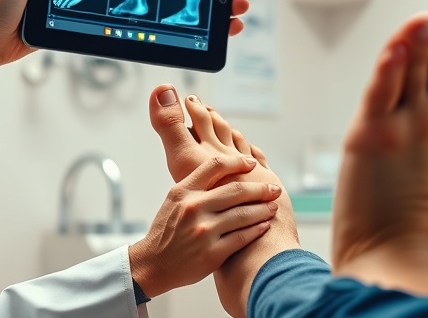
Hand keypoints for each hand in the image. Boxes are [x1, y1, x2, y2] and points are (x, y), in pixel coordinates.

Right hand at [128, 155, 280, 298]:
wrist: (154, 264)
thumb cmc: (167, 230)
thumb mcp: (174, 199)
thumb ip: (197, 184)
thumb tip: (226, 169)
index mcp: (184, 191)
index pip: (215, 166)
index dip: (238, 162)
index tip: (252, 163)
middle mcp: (194, 208)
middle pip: (236, 190)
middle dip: (260, 188)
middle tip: (274, 188)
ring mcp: (204, 232)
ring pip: (243, 214)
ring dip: (263, 209)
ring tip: (273, 207)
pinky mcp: (212, 253)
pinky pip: (242, 237)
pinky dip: (257, 230)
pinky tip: (265, 225)